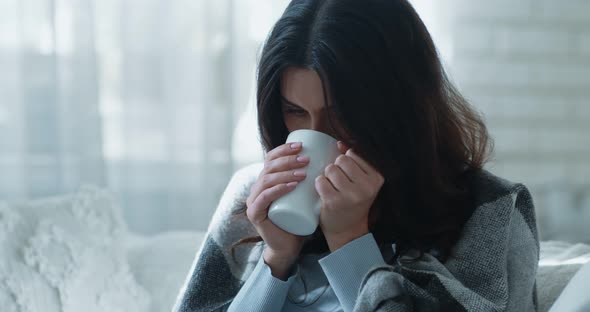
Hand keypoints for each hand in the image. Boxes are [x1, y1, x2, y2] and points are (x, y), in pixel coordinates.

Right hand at [246, 142, 309, 267]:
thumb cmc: (297, 219)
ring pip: (266, 180)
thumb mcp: (303, 195)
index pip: (270, 158)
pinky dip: (277, 190)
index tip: (301, 145)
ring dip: (285, 173)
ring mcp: (253, 201)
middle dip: (288, 160)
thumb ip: (310, 181)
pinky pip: (264, 198)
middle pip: (269, 167)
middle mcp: (257, 188)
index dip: (284, 149)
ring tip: (303, 173)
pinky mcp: (255, 214)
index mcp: (266, 181)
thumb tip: (330, 160)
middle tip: (306, 159)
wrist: (288, 246)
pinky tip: (291, 186)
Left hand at [315, 141, 384, 251]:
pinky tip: (325, 193)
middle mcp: (367, 186)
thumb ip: (354, 161)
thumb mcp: (361, 181)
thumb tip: (340, 142)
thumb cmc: (353, 202)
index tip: (349, 175)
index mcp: (377, 178)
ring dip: (327, 176)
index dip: (347, 161)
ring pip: (330, 169)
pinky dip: (319, 184)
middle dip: (336, 167)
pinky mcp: (335, 202)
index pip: (354, 153)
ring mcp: (351, 195)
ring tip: (333, 188)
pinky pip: (320, 181)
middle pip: (342, 159)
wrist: (348, 231)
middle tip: (339, 183)